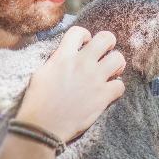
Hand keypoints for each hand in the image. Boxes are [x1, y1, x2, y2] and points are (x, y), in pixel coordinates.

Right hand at [16, 26, 124, 142]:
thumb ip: (57, 60)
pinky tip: (107, 93)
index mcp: (63, 56)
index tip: (84, 45)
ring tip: (109, 72)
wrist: (42, 127)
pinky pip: (121, 85)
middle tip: (103, 55)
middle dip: (107, 44)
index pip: (79, 31)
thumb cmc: (37, 102)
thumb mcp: (41, 73)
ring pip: (119, 58)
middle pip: (106, 38)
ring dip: (116, 65)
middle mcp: (81, 63)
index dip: (84, 36)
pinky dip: (116, 89)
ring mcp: (94, 79)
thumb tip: (66, 56)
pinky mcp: (103, 96)